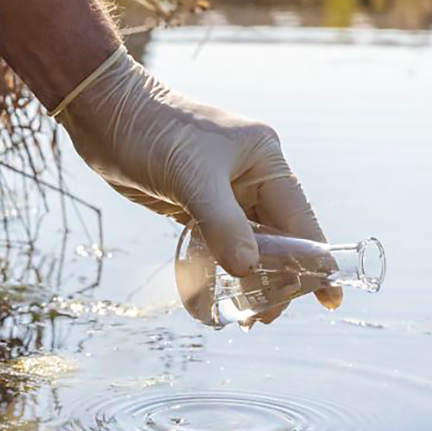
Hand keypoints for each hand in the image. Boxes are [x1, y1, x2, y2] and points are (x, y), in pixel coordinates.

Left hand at [57, 48, 342, 315]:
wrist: (103, 113)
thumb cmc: (151, 132)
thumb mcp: (191, 177)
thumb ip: (222, 224)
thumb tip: (249, 270)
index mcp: (265, 160)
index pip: (300, 220)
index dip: (315, 261)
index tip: (328, 299)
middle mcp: (252, 176)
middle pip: (279, 238)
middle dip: (279, 278)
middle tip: (264, 317)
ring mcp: (225, 191)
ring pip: (251, 244)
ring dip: (251, 278)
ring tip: (246, 316)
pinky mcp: (198, 203)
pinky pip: (222, 242)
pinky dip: (225, 267)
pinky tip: (223, 293)